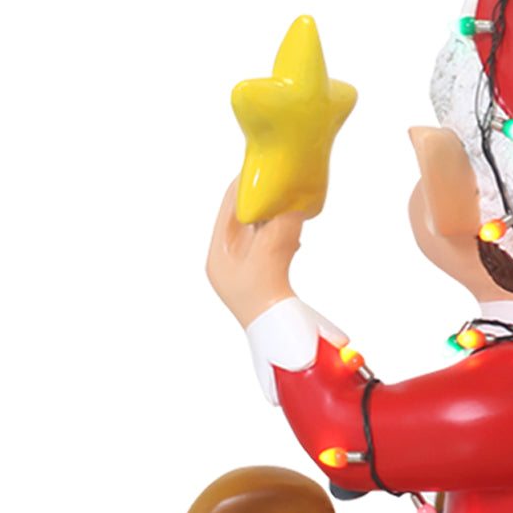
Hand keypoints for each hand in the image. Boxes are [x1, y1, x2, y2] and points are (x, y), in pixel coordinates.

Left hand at [206, 178, 303, 327]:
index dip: (247, 185)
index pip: (228, 207)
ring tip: (292, 206)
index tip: (266, 168)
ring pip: (259, 232)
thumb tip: (292, 203)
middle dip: (265, 201)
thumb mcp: (271, 256)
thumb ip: (281, 226)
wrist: (284, 344)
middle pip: (243, 219)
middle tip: (284, 184)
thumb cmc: (267, 305)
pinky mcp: (262, 281)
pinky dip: (282, 236)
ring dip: (276, 219)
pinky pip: (270, 247)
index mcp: (218, 255)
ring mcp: (244, 273)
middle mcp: (227, 262)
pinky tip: (294, 236)